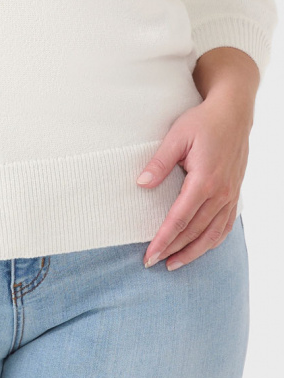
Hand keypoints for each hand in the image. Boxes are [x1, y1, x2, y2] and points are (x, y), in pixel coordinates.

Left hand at [136, 96, 251, 270]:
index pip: (180, 219)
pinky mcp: (234, 194)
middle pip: (194, 231)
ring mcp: (230, 196)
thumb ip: (159, 163)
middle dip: (173, 249)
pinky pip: (225, 226)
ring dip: (193, 252)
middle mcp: (220, 194)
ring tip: (174, 263)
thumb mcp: (176, 136)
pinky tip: (200, 248)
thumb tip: (142, 184)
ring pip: (212, 234)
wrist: (233, 114)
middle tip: (153, 262)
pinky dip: (212, 241)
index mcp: (204, 181)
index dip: (164, 239)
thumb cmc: (203, 122)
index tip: (149, 254)